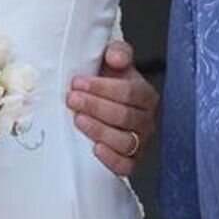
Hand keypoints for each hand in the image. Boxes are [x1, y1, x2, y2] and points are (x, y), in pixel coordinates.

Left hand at [68, 40, 156, 176]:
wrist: (99, 104)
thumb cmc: (106, 84)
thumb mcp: (111, 63)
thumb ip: (117, 52)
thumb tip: (116, 57)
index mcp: (145, 95)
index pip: (129, 92)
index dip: (102, 88)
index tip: (78, 82)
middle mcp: (146, 120)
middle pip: (124, 116)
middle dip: (95, 107)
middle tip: (72, 99)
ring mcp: (140, 142)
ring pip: (124, 141)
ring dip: (99, 130)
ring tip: (78, 120)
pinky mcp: (130, 162)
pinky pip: (125, 166)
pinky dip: (111, 160)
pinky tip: (95, 149)